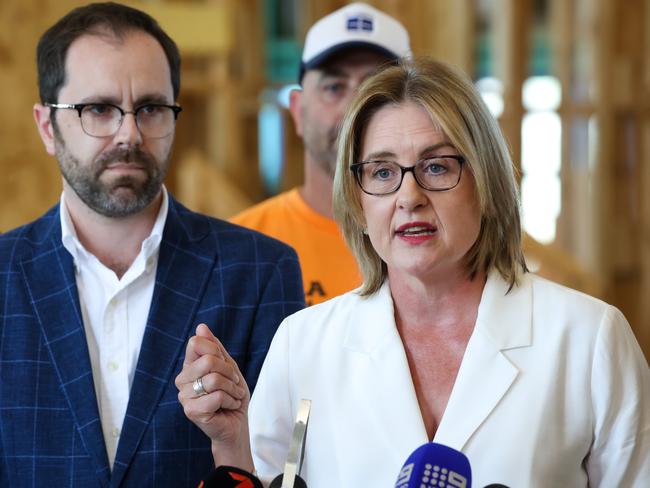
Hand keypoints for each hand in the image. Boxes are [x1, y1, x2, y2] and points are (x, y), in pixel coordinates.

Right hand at [175, 324, 252, 467]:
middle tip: (233, 384)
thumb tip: (201, 326)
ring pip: (214, 379)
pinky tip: (228, 407)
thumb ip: (214, 347)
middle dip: (229, 372)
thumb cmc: (232, 394)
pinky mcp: (191, 411)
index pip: (196, 343)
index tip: (226, 365)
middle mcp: (182, 380)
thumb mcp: (228, 366)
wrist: (237, 424)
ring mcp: (184, 396)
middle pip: (208, 360)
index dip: (216, 351)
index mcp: (189, 366)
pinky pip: (217, 396)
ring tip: (233, 397)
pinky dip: (230, 400)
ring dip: (232, 389)